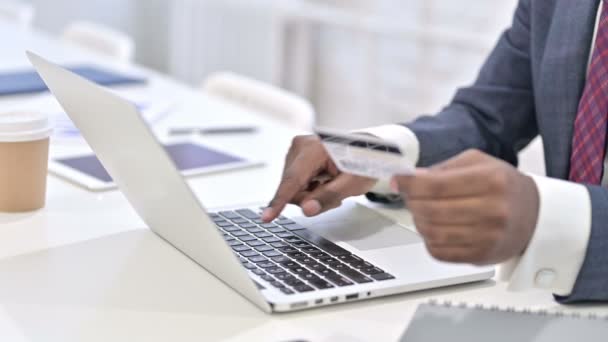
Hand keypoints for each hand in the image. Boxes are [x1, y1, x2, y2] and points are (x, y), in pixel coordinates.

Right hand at [262, 135, 376, 221]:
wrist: (366, 150)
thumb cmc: (362, 161)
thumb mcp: (352, 183)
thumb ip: (329, 196)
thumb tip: (307, 209)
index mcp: (314, 148)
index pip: (293, 180)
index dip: (280, 201)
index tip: (267, 216)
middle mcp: (301, 146)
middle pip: (291, 187)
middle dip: (309, 198)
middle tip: (333, 195)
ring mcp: (297, 150)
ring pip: (292, 188)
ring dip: (310, 194)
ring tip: (331, 185)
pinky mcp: (296, 156)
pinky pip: (295, 183)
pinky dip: (309, 188)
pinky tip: (324, 182)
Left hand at [392, 149, 539, 264]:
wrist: (536, 217)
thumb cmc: (504, 186)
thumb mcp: (479, 163)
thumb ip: (443, 168)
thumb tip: (411, 178)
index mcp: (491, 180)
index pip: (436, 185)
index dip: (410, 185)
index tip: (399, 181)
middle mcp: (492, 210)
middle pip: (430, 210)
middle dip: (412, 202)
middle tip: (410, 196)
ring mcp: (487, 236)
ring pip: (432, 233)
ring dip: (418, 221)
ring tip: (422, 211)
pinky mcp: (481, 256)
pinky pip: (439, 252)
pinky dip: (428, 239)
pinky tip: (435, 228)